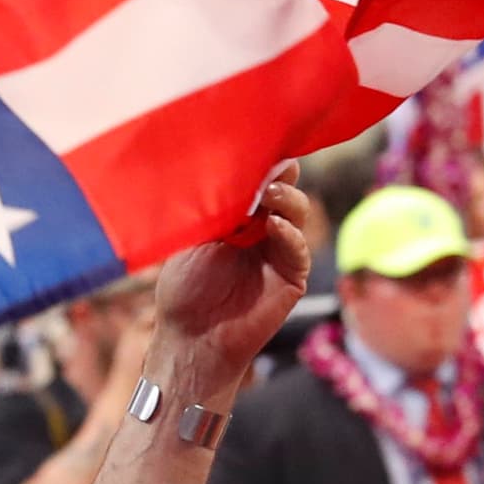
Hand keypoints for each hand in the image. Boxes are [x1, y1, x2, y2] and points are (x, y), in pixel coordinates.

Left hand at [150, 172, 314, 402]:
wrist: (192, 337)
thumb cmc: (184, 289)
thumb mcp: (193, 239)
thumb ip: (216, 208)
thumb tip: (228, 170)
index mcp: (236, 217)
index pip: (257, 181)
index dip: (261, 164)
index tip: (260, 146)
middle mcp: (260, 229)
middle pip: (283, 190)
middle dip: (279, 175)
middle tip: (272, 166)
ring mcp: (278, 251)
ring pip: (297, 213)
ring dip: (286, 200)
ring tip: (269, 196)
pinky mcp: (291, 276)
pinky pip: (299, 248)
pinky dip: (290, 234)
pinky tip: (274, 226)